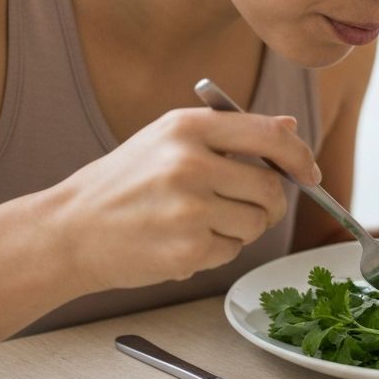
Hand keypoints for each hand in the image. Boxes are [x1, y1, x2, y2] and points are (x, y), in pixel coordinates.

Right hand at [45, 108, 319, 293]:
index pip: (269, 136)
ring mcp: (189, 209)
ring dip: (242, 227)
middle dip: (267, 200)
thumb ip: (230, 131)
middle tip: (243, 203)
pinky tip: (185, 239)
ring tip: (202, 220)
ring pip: (257, 222)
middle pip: (271, 186)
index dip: (299, 156)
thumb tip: (290, 129)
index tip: (308, 172)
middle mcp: (190, 164)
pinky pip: (233, 251)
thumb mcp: (167, 137)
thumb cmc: (124, 182)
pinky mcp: (187, 249)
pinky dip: (219, 249)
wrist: (69, 230)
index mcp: (187, 127)